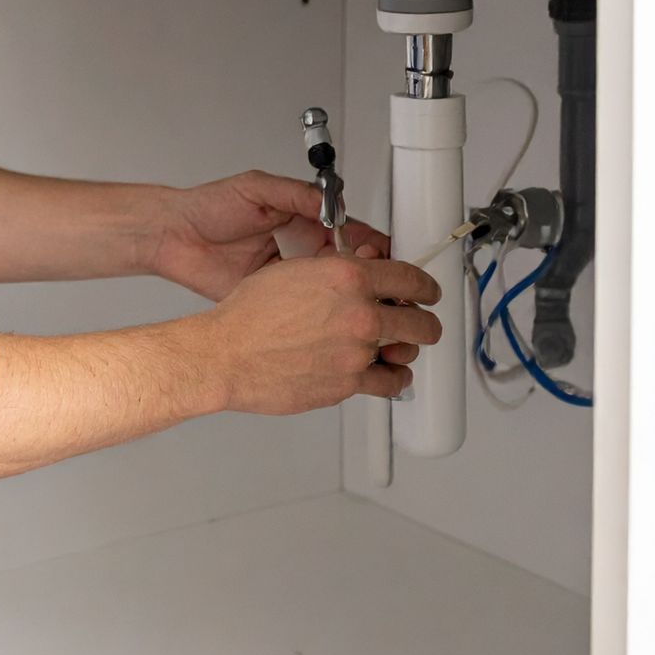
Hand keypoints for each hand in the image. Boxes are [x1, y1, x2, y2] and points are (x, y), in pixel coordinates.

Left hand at [150, 170, 388, 299]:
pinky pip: (302, 308)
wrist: (173, 237)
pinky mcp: (271, 298)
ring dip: (347, 297)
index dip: (370, 245)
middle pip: (348, 264)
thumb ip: (294, 194)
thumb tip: (332, 205)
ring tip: (359, 304)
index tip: (384, 256)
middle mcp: (299, 248)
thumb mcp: (255, 189)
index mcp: (303, 218)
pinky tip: (330, 318)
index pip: (350, 231)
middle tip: (374, 285)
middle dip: (366, 275)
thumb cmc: (208, 207)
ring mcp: (287, 275)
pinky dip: (319, 314)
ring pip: (330, 290)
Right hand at [192, 253, 441, 414]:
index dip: (426, 285)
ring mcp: (357, 350)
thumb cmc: (247, 316)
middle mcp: (359, 312)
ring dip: (408, 350)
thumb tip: (355, 273)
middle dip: (425, 321)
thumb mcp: (292, 272)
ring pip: (409, 352)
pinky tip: (388, 374)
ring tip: (401, 349)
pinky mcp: (349, 382)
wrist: (226, 354)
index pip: (410, 277)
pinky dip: (393, 379)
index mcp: (347, 277)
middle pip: (421, 319)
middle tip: (420, 322)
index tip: (427, 291)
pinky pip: (389, 383)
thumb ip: (332, 271)